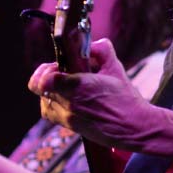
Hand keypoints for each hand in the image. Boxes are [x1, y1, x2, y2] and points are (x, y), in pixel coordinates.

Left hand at [28, 38, 155, 149]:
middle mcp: (68, 103)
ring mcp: (67, 117)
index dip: (47, 69)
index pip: (46, 79)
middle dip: (49, 75)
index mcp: (79, 87)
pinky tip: (67, 98)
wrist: (132, 128)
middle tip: (63, 72)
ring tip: (65, 86)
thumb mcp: (116, 68)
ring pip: (42, 99)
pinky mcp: (69, 126)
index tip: (60, 65)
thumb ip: (102, 51)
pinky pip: (49, 112)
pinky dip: (52, 103)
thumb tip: (93, 44)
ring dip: (49, 89)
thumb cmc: (125, 99)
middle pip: (40, 86)